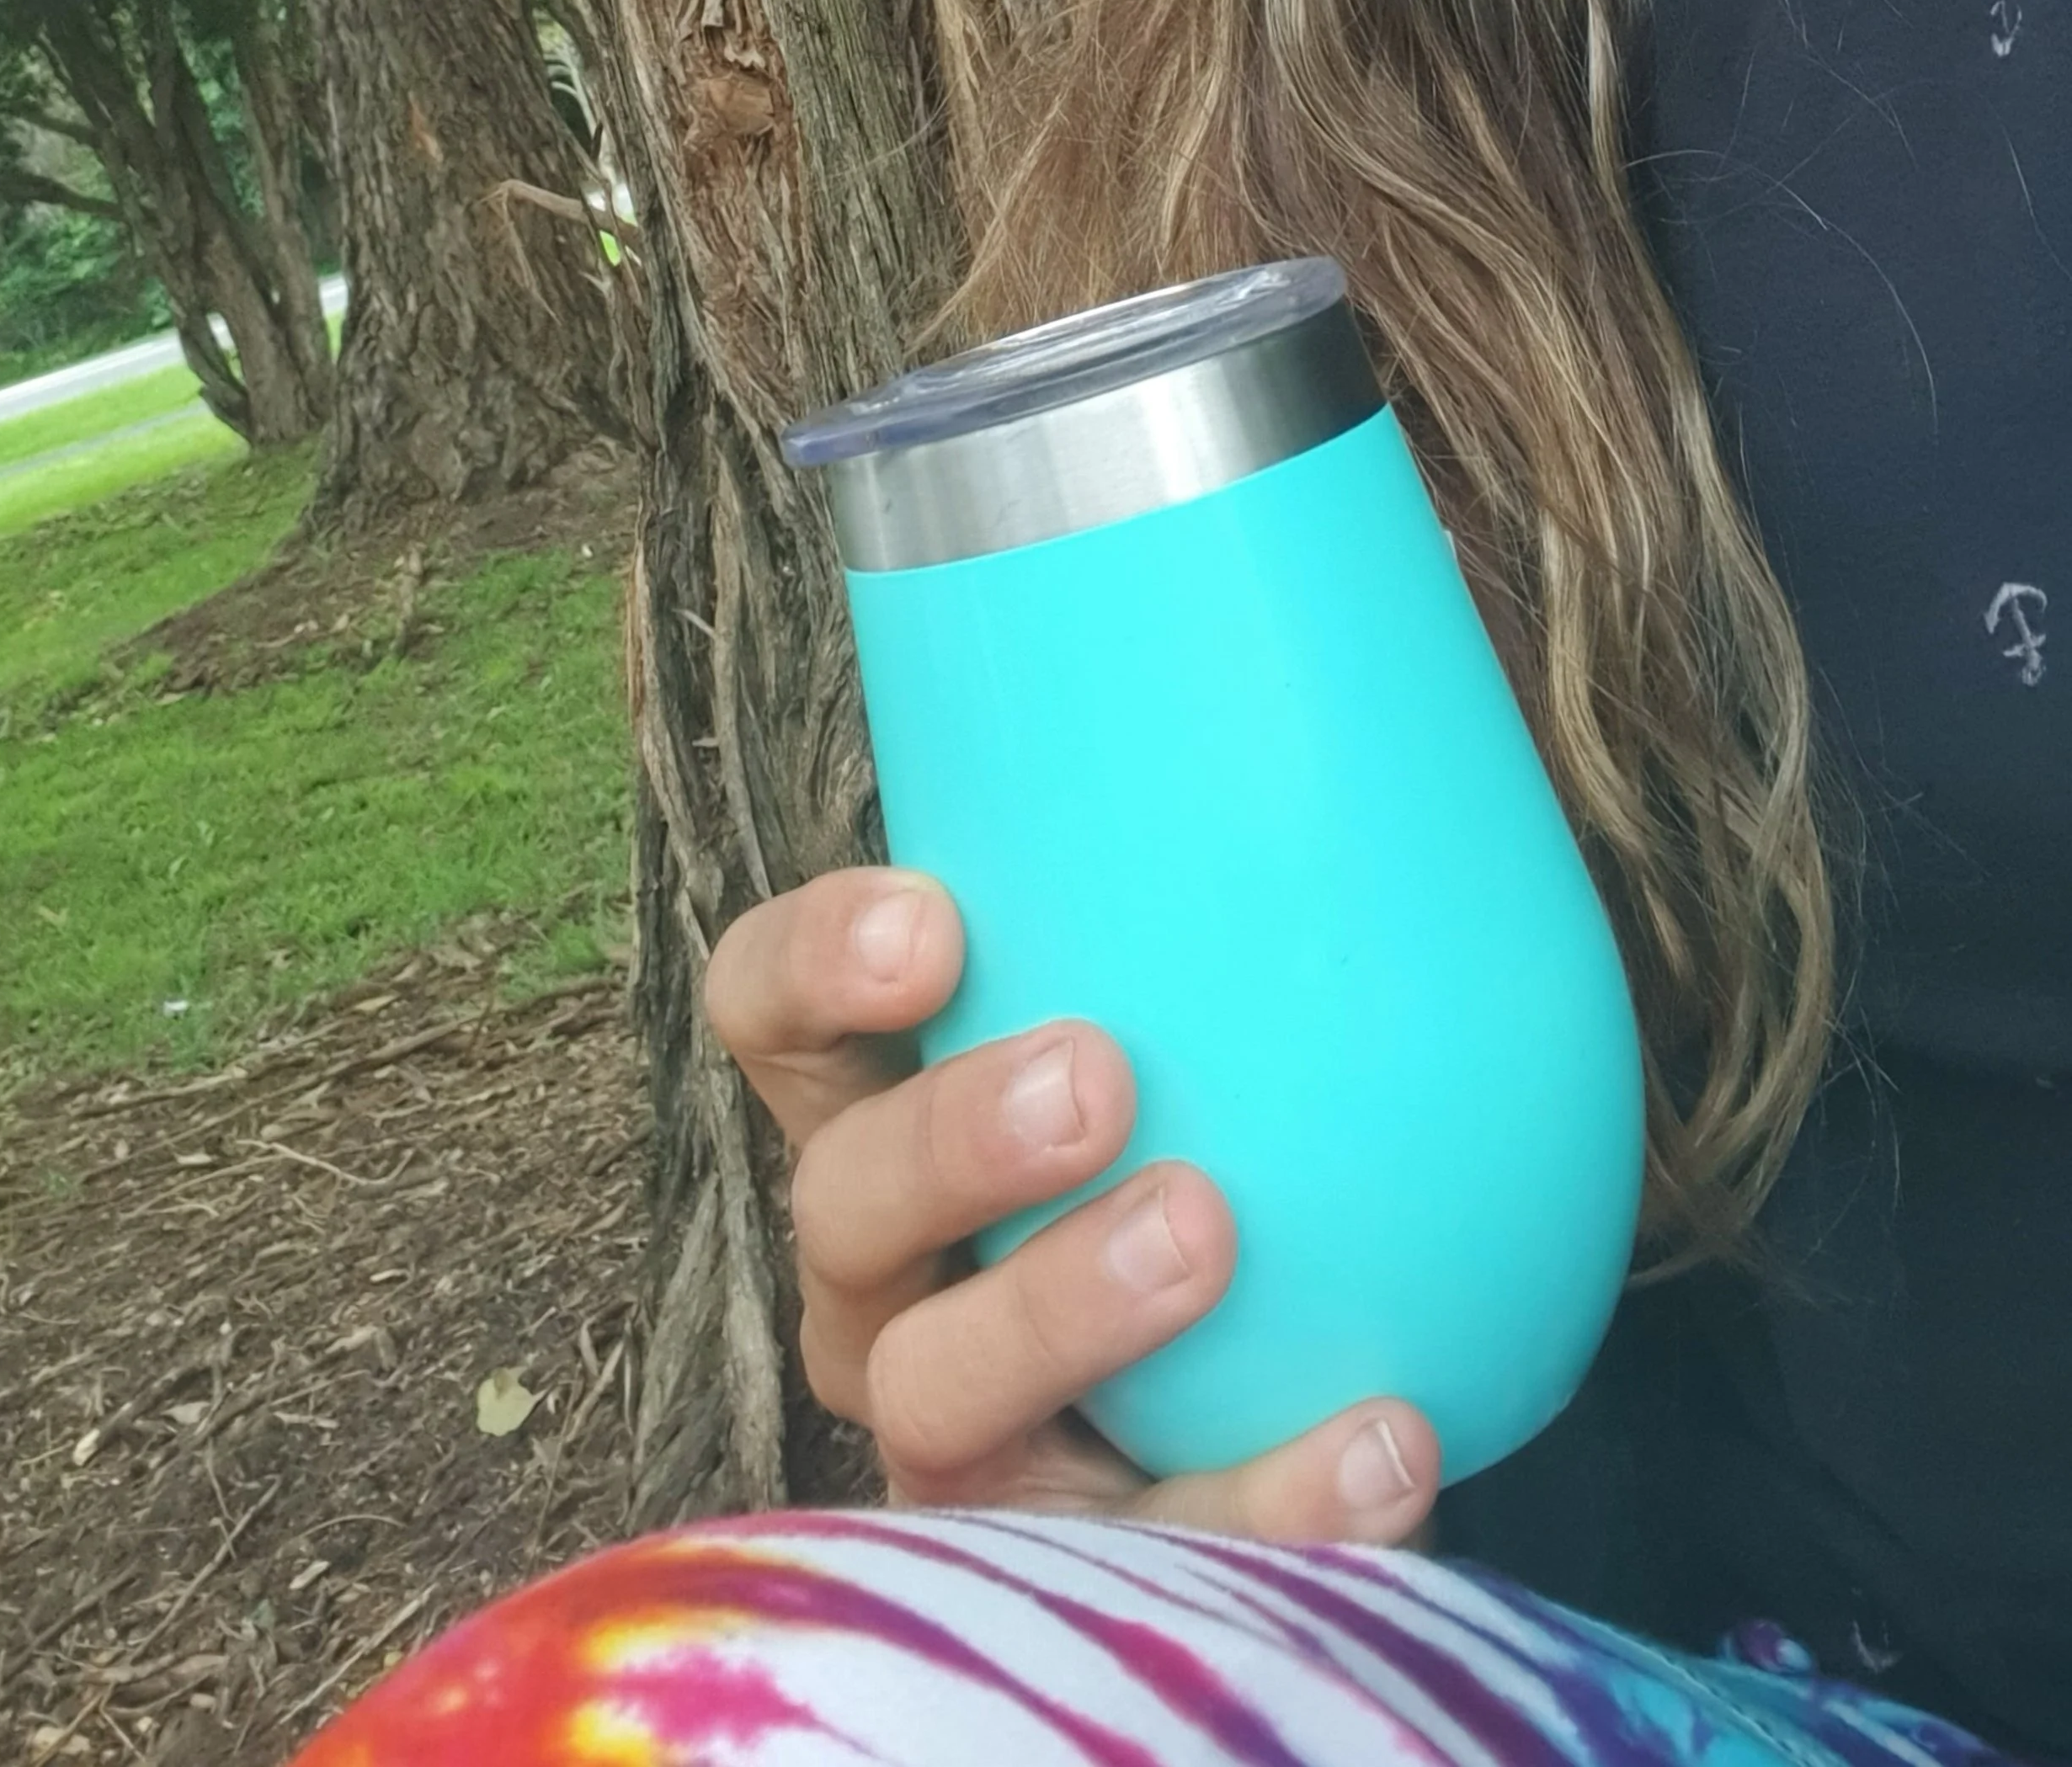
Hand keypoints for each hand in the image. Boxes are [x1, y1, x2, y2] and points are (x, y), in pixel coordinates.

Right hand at [705, 863, 1441, 1540]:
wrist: (1339, 1332)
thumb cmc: (1246, 1093)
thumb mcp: (1213, 965)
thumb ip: (1251, 831)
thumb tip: (1391, 597)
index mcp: (885, 1103)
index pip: (772, 1016)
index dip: (813, 966)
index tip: (934, 916)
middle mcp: (888, 1277)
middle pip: (845, 1212)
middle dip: (952, 1141)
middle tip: (1098, 1073)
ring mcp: (969, 1438)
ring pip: (942, 1396)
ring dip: (1063, 1310)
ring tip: (1208, 1229)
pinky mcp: (1080, 1566)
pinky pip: (1156, 1554)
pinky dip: (1270, 1497)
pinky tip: (1388, 1430)